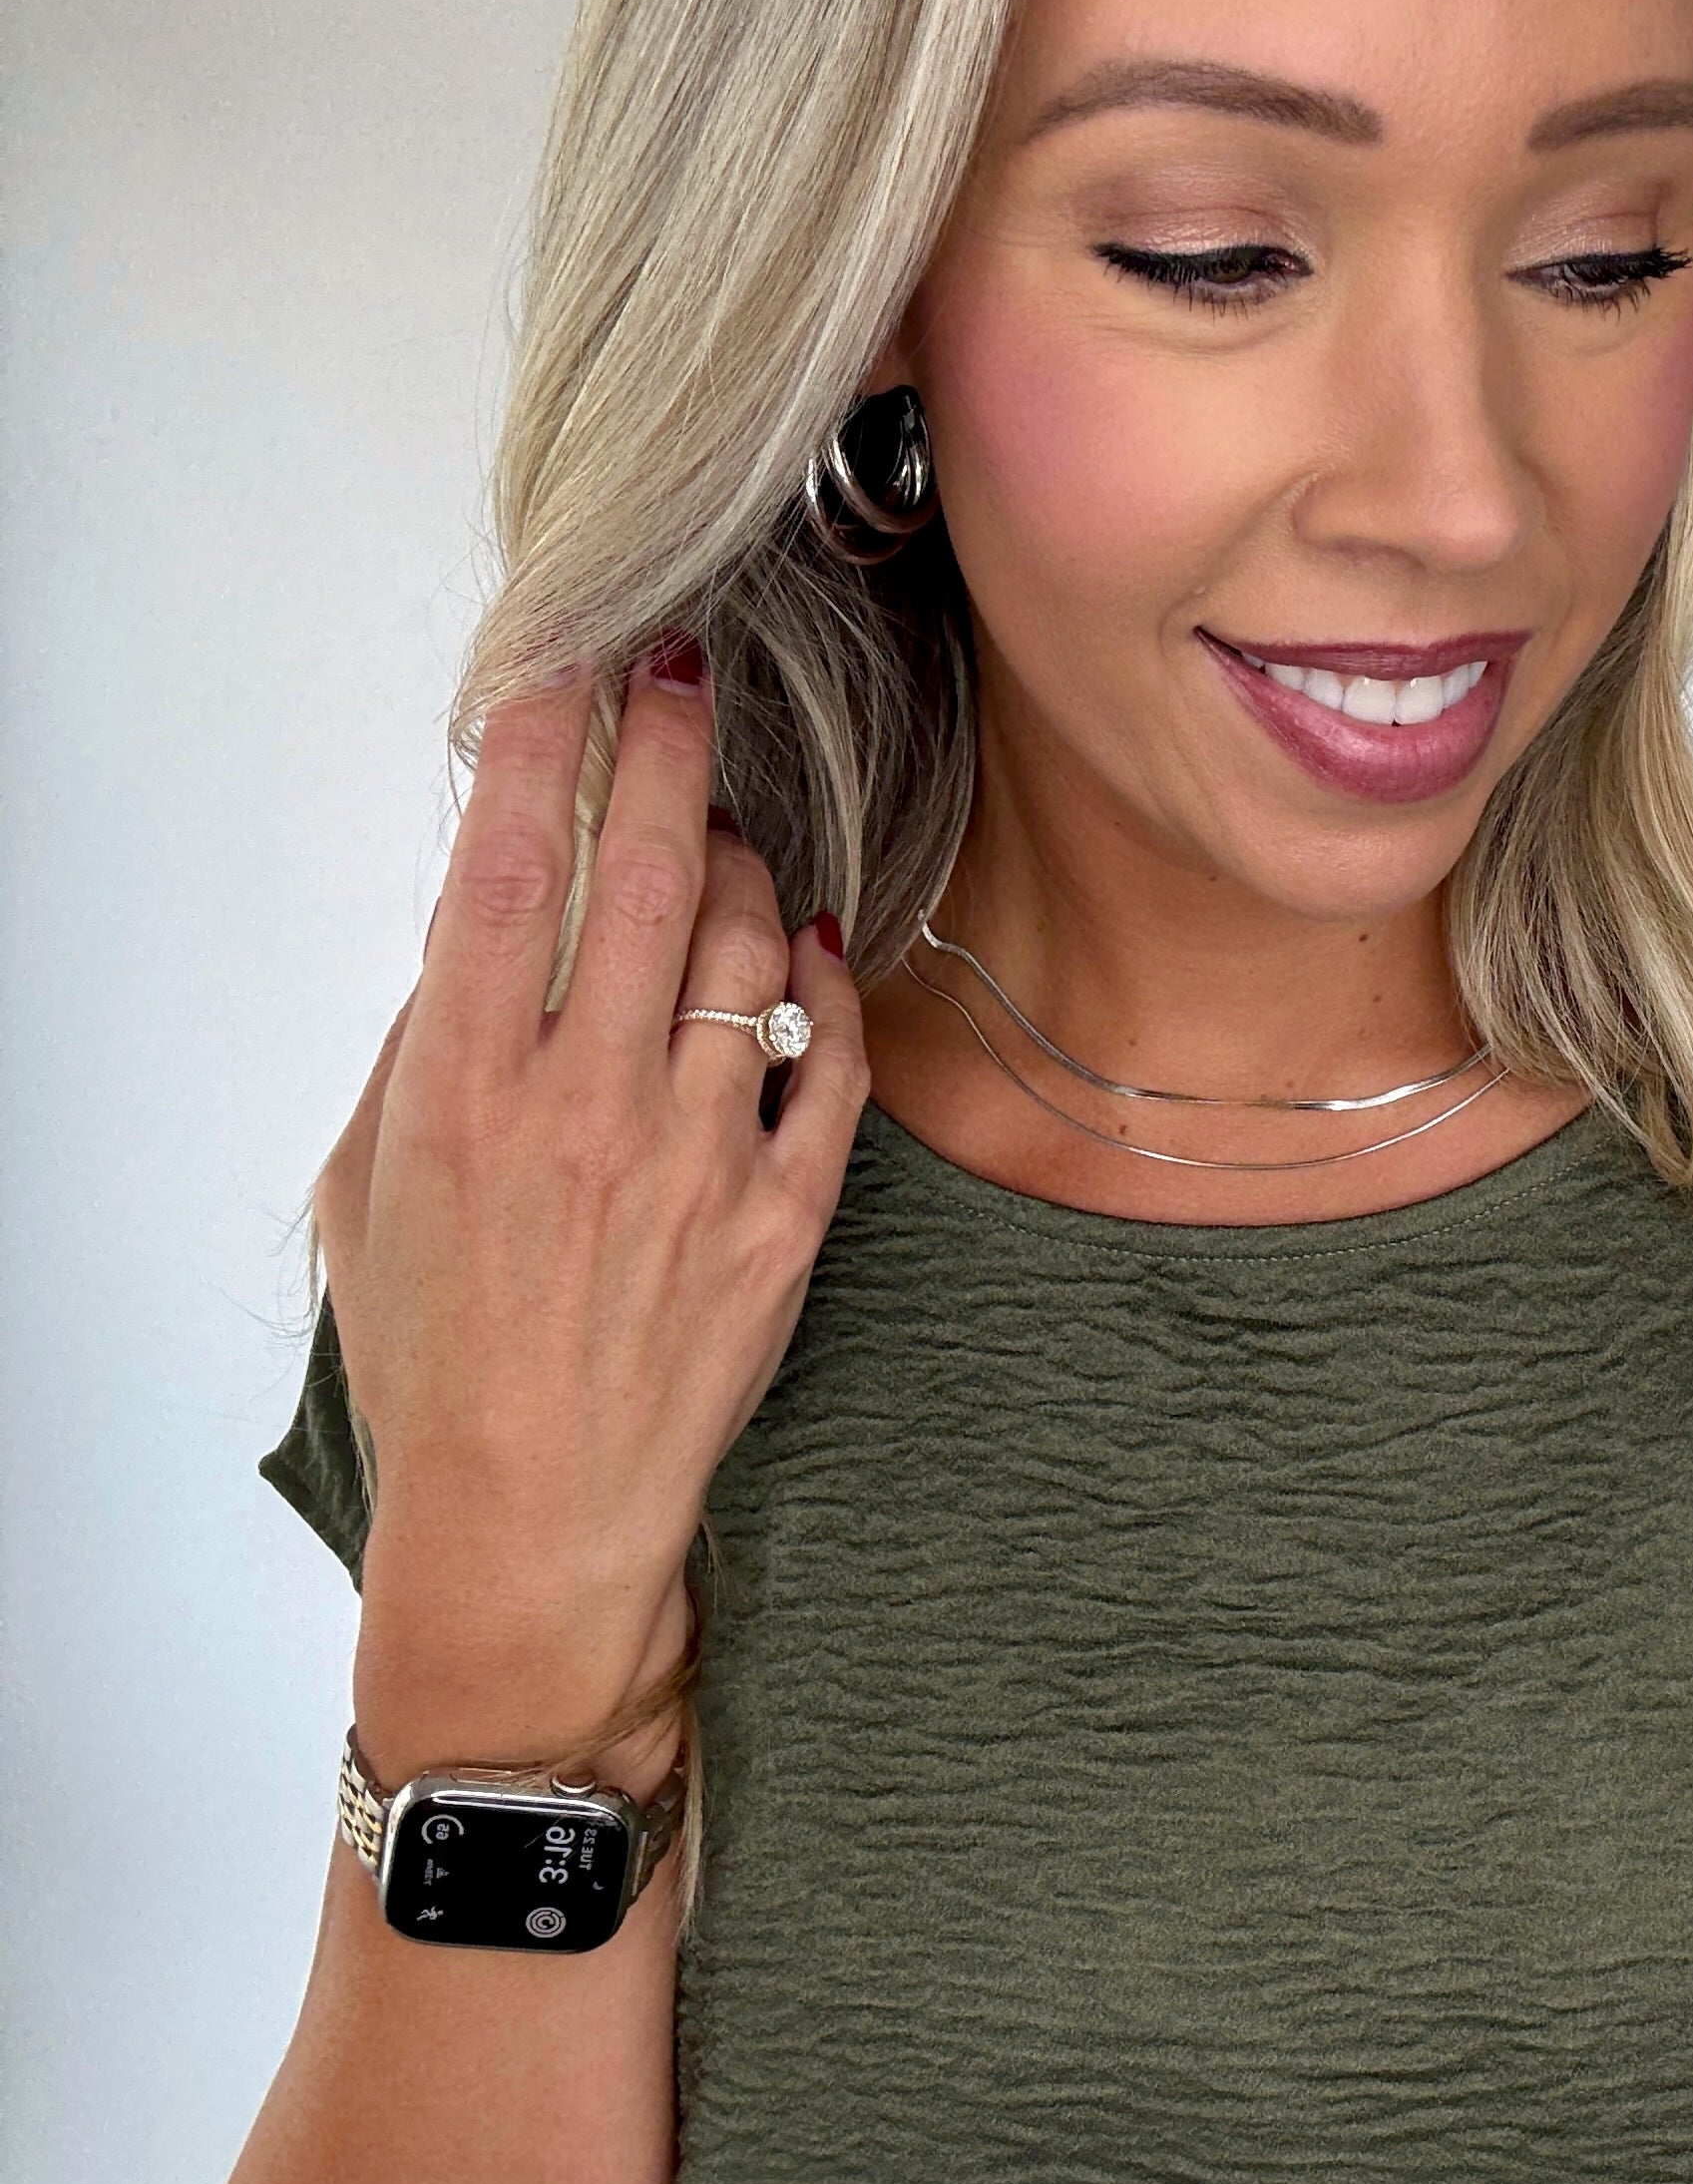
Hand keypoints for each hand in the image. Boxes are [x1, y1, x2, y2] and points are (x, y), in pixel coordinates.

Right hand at [314, 639, 866, 1774]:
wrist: (531, 1516)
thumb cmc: (435, 1353)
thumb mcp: (368, 1187)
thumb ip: (420, 1045)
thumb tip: (479, 923)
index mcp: (464, 1089)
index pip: (506, 869)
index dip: (544, 747)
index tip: (569, 667)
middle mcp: (585, 1108)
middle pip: (649, 878)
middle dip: (669, 749)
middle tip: (683, 675)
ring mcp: (695, 1162)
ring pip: (753, 952)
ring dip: (747, 866)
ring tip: (726, 840)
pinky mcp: (781, 1222)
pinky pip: (832, 1067)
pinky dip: (828, 988)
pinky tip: (810, 948)